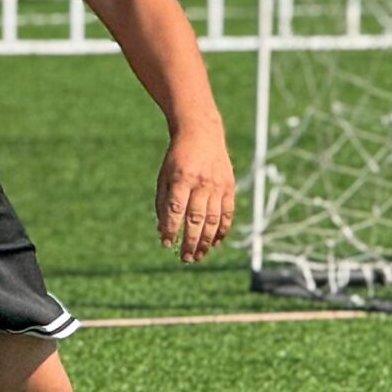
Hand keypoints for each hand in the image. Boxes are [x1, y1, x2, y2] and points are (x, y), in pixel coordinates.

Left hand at [157, 119, 236, 262]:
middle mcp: (201, 183)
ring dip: (206, 241)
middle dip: (190, 241)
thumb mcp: (164, 176)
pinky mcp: (229, 187)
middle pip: (196, 219)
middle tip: (184, 258)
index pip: (176, 209)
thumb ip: (163, 203)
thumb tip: (162, 231)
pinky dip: (222, 230)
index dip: (171, 229)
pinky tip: (215, 243)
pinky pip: (227, 213)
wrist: (202, 133)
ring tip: (198, 255)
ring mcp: (217, 185)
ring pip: (213, 220)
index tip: (165, 244)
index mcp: (182, 178)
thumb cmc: (177, 158)